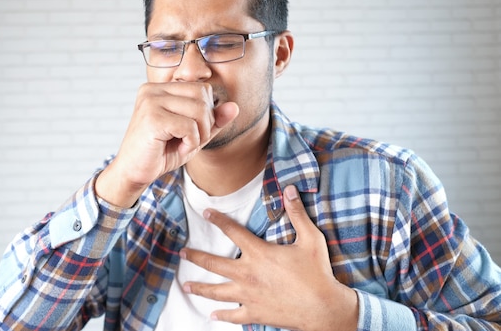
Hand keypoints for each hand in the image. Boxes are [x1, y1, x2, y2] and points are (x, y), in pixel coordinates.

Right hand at [96, 82, 238, 206]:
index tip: (192, 131)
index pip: (202, 89)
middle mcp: (152, 89)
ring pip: (199, 110)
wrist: (133, 173)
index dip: (207, 112)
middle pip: (203, 96)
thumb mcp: (193, 134)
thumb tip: (235, 106)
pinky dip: (191, 142)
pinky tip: (178, 148)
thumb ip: (214, 120)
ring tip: (184, 144)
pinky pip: (189, 127)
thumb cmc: (160, 153)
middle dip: (206, 122)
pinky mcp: (152, 118)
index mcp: (160, 88)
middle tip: (191, 140)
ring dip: (199, 134)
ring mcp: (150, 101)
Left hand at [180, 185, 358, 330]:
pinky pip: (233, 315)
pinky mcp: (255, 313)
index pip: (233, 231)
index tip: (206, 213)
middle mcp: (248, 274)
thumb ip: (297, 213)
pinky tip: (211, 314)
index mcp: (259, 253)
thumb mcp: (310, 239)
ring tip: (186, 286)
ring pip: (216, 291)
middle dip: (195, 257)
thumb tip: (290, 189)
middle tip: (182, 253)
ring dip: (199, 287)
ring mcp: (249, 296)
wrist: (323, 309)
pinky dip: (221, 314)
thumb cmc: (317, 273)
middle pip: (213, 263)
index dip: (218, 220)